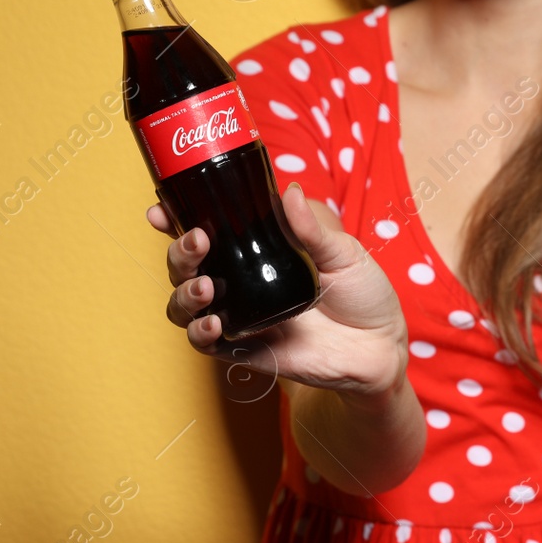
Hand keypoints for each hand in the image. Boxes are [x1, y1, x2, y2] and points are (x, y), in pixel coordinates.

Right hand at [147, 183, 409, 400]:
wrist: (380, 346)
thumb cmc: (361, 293)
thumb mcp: (342, 253)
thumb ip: (312, 228)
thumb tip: (290, 192)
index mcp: (256, 250)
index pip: (206, 231)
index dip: (175, 220)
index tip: (161, 209)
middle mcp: (239, 281)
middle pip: (185, 266)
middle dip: (179, 252)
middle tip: (198, 241)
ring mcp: (239, 315)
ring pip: (185, 304)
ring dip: (182, 293)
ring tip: (204, 286)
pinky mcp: (245, 350)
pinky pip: (207, 343)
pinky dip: (200, 332)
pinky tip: (213, 322)